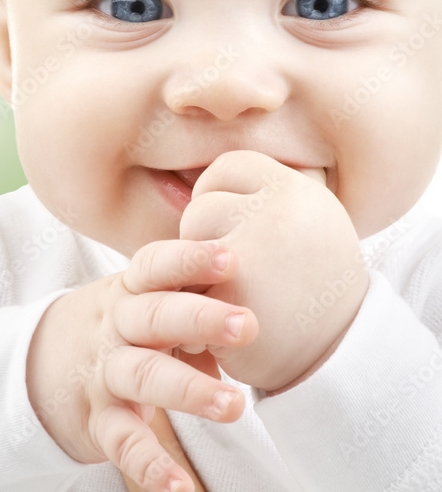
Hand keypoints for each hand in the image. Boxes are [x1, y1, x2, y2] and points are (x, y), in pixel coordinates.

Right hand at [26, 238, 258, 491]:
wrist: (41, 361)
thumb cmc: (121, 324)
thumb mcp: (144, 300)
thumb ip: (190, 296)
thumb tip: (259, 301)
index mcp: (129, 291)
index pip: (154, 267)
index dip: (188, 259)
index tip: (229, 258)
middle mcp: (114, 327)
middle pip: (153, 317)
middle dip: (199, 319)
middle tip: (247, 325)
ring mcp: (104, 373)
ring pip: (143, 376)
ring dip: (187, 389)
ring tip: (233, 405)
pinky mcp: (98, 419)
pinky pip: (122, 441)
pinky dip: (149, 464)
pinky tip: (179, 486)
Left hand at [178, 150, 368, 391]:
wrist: (340, 356)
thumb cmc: (312, 286)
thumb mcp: (306, 222)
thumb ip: (261, 196)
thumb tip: (197, 176)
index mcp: (298, 191)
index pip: (228, 167)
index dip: (218, 194)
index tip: (230, 225)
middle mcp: (278, 214)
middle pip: (201, 207)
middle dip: (207, 240)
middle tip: (240, 272)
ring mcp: (252, 252)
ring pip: (186, 247)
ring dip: (196, 274)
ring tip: (236, 295)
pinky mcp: (229, 295)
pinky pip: (183, 289)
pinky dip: (195, 309)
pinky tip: (227, 322)